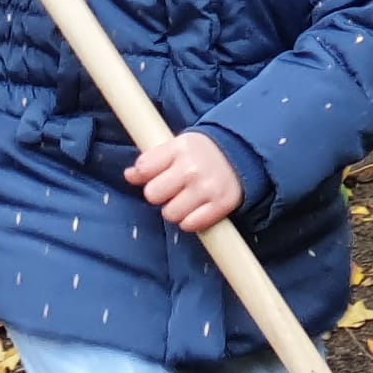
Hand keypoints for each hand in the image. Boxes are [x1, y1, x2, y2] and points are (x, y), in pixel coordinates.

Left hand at [125, 132, 243, 234]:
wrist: (243, 154)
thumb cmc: (203, 153)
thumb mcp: (177, 147)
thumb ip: (152, 160)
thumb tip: (129, 175)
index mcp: (180, 148)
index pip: (144, 169)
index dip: (145, 176)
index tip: (156, 175)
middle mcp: (192, 168)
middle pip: (153, 195)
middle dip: (160, 195)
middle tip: (174, 189)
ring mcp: (207, 188)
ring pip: (170, 214)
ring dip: (175, 210)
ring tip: (187, 199)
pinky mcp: (220, 205)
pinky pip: (190, 225)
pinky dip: (191, 221)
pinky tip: (197, 208)